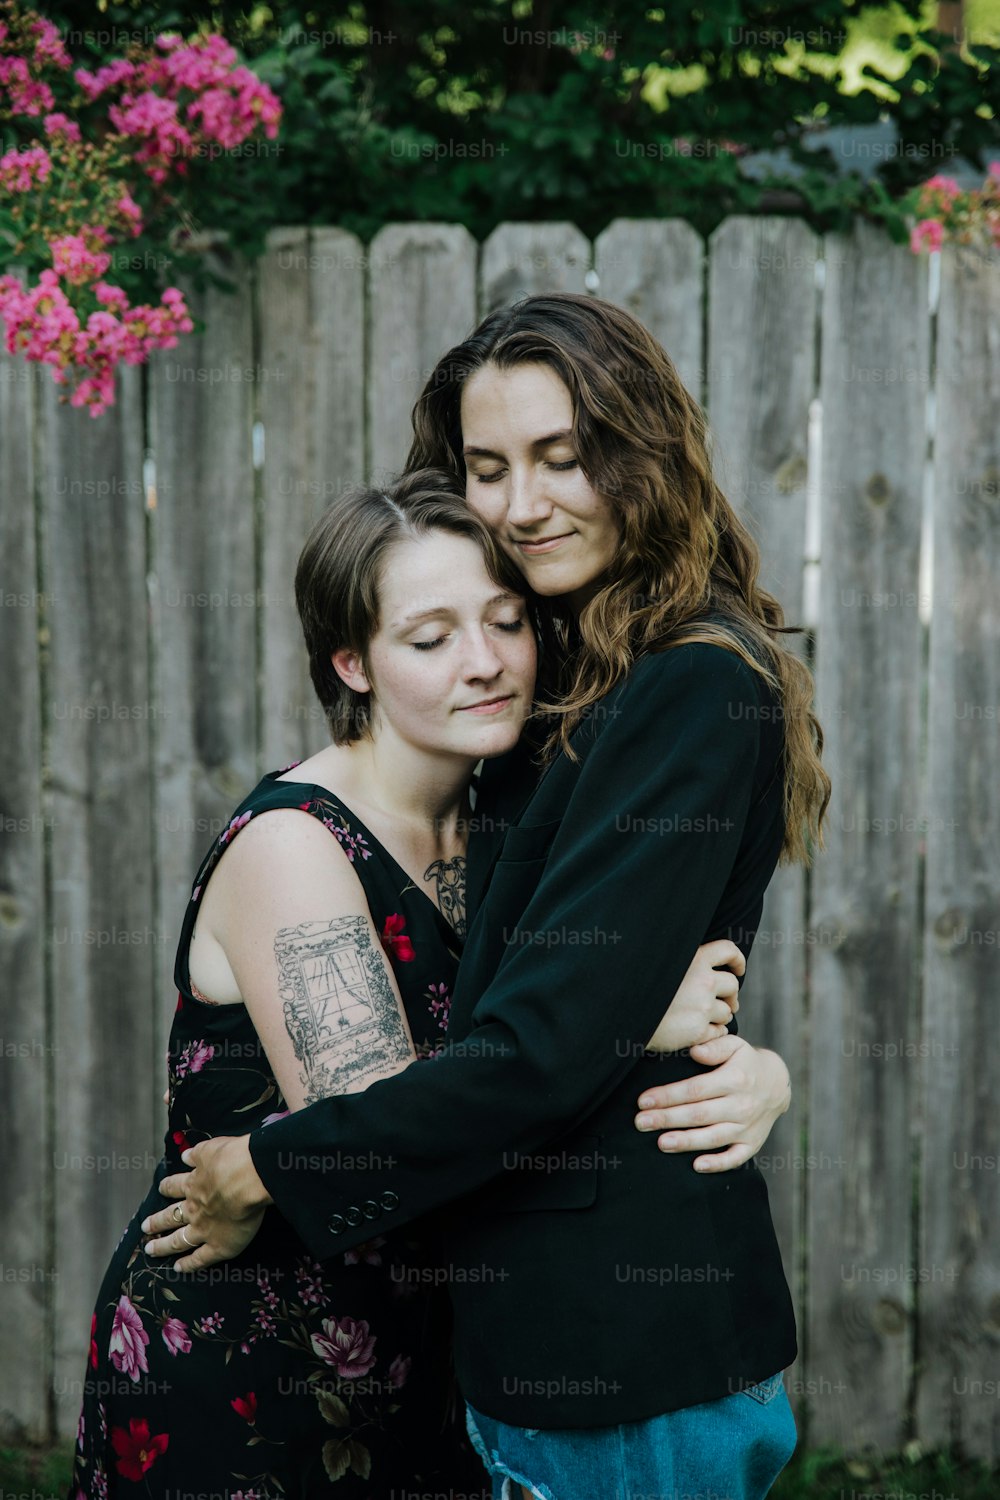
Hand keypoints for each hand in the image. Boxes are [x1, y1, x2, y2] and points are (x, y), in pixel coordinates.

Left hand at [140, 1136, 272, 1270]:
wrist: (247, 1179)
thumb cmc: (233, 1159)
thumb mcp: (211, 1149)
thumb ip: (197, 1154)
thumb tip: (186, 1156)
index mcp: (194, 1184)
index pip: (175, 1187)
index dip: (167, 1188)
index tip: (160, 1189)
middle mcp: (194, 1208)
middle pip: (170, 1216)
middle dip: (156, 1222)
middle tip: (145, 1227)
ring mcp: (203, 1230)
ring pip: (178, 1241)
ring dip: (164, 1246)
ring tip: (151, 1250)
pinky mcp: (218, 1246)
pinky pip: (199, 1259)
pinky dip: (188, 1265)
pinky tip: (179, 1268)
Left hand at [634, 1035, 790, 1171]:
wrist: (778, 1084)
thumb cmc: (746, 1062)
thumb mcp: (735, 1045)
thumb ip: (714, 1047)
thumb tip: (695, 1051)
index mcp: (734, 1080)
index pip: (695, 1089)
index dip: (668, 1096)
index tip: (644, 1101)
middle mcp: (741, 1105)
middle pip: (699, 1115)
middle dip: (667, 1119)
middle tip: (641, 1122)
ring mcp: (747, 1127)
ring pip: (713, 1137)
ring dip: (686, 1141)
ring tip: (661, 1143)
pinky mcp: (752, 1144)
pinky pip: (735, 1158)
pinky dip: (718, 1164)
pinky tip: (697, 1166)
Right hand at [644, 939, 744, 1053]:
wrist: (621, 1016)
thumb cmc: (638, 988)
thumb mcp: (659, 963)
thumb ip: (683, 961)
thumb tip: (700, 960)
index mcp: (693, 959)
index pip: (728, 950)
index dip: (737, 960)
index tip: (738, 969)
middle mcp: (702, 982)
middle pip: (732, 985)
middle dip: (730, 994)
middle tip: (725, 1002)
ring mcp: (702, 1008)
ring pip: (726, 1011)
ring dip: (721, 1015)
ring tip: (706, 1018)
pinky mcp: (698, 1031)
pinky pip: (720, 1032)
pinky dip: (715, 1032)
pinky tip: (702, 1032)